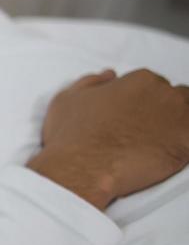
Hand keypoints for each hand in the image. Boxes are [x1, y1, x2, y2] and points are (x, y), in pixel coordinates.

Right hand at [27, 68, 188, 209]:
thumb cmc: (71, 135)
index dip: (142, 104)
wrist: (80, 169)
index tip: (132, 119)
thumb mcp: (66, 99)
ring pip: (188, 117)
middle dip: (162, 113)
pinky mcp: (187, 145)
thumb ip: (91, 82)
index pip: (153, 86)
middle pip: (175, 98)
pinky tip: (166, 154)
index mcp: (140, 80)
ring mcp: (179, 119)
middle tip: (144, 133)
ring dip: (177, 127)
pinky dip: (184, 146)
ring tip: (157, 144)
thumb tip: (109, 75)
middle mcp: (164, 93)